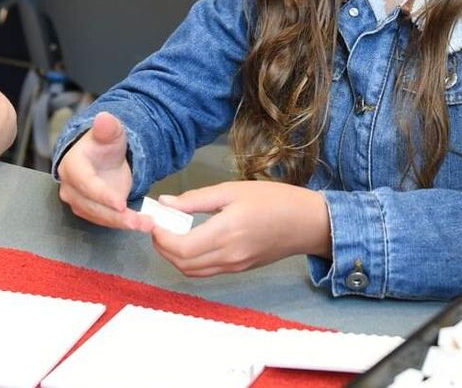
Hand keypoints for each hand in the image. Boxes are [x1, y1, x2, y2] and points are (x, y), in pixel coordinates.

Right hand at [57, 112, 145, 231]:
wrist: (105, 158)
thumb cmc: (105, 145)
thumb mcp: (111, 133)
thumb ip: (108, 128)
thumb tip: (103, 118)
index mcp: (71, 166)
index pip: (85, 183)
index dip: (102, 194)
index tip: (120, 203)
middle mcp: (70, 187)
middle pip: (91, 206)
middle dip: (116, 215)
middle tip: (138, 221)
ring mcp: (78, 201)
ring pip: (99, 217)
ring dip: (122, 223)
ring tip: (145, 224)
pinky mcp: (89, 211)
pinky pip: (105, 221)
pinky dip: (122, 224)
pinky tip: (141, 223)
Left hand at [150, 181, 329, 277]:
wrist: (306, 223)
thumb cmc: (273, 199)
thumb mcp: (233, 190)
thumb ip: (196, 199)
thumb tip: (165, 203)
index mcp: (226, 232)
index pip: (180, 247)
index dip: (160, 237)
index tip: (155, 220)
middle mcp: (228, 256)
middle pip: (182, 263)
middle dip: (162, 247)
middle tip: (159, 227)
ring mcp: (234, 267)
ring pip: (192, 271)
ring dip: (175, 257)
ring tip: (171, 234)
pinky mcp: (239, 269)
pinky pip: (206, 271)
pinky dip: (190, 261)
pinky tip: (191, 242)